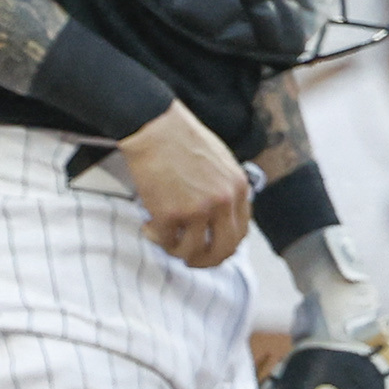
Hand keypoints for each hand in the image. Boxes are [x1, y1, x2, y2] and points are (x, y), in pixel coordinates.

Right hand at [118, 101, 252, 267]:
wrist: (154, 127)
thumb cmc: (181, 137)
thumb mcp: (220, 160)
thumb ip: (226, 188)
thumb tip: (222, 214)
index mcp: (238, 188)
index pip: (240, 232)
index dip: (224, 246)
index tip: (210, 248)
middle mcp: (223, 202)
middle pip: (222, 250)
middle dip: (206, 261)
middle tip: (191, 260)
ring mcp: (197, 209)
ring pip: (192, 251)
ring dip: (177, 250)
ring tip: (164, 238)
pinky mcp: (170, 213)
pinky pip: (165, 240)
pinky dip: (156, 238)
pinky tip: (148, 226)